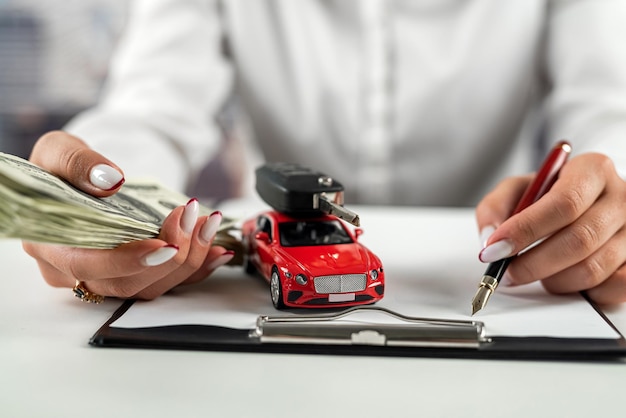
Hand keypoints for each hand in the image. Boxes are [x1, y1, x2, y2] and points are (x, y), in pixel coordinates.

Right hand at [22, 131, 233, 299]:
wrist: (82, 176)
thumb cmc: (64, 166)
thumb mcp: (59, 149)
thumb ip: (76, 162)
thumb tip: (109, 181)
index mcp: (49, 245)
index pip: (86, 267)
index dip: (127, 260)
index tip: (163, 243)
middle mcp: (75, 271)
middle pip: (125, 284)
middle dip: (167, 258)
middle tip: (192, 220)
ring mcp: (107, 277)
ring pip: (149, 288)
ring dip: (187, 260)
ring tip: (208, 225)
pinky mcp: (134, 274)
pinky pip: (167, 284)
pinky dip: (197, 271)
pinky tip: (219, 252)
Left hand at [475, 152, 625, 304]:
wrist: (585, 203)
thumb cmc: (549, 196)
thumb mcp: (518, 189)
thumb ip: (496, 207)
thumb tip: (491, 238)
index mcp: (592, 170)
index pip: (564, 203)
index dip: (526, 230)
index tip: (496, 248)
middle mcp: (621, 198)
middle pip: (579, 239)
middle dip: (533, 262)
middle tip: (508, 271)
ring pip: (593, 268)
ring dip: (553, 279)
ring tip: (534, 272)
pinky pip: (611, 288)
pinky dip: (579, 291)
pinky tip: (562, 279)